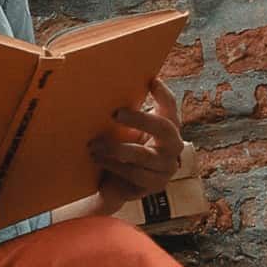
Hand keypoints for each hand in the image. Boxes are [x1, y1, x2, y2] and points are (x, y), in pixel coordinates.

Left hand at [89, 90, 190, 214]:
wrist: (113, 185)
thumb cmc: (119, 151)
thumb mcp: (124, 130)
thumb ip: (124, 115)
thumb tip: (106, 90)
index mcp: (167, 126)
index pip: (171, 106)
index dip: (163, 94)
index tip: (151, 80)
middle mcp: (173, 145)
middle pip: (164, 128)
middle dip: (140, 119)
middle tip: (116, 113)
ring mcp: (167, 167)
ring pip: (143, 155)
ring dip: (115, 148)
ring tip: (93, 145)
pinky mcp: (156, 184)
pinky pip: (134, 173)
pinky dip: (114, 165)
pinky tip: (98, 159)